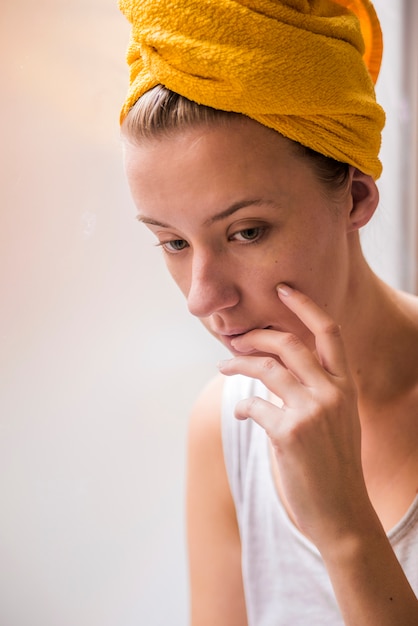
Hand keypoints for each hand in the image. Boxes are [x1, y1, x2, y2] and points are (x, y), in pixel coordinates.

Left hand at [218, 284, 370, 549]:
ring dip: (238, 364)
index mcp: (345, 386)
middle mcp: (332, 393)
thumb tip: (272, 369)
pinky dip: (241, 406)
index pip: (329, 332)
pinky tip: (239, 412)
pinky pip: (253, 406)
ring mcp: (312, 412)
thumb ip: (317, 390)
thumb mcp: (338, 420)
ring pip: (265, 369)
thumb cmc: (334, 465)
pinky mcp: (289, 434)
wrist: (342, 514)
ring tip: (224, 366)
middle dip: (257, 335)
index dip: (305, 306)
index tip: (284, 289)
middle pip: (288, 344)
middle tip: (237, 338)